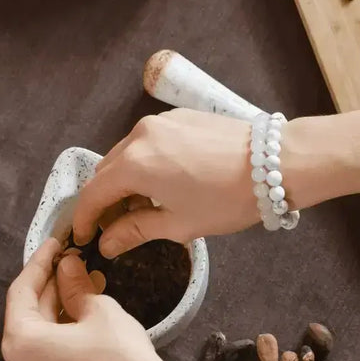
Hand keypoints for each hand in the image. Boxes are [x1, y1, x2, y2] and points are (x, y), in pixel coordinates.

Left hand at [1, 238, 193, 360]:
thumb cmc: (122, 356)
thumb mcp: (99, 309)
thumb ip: (74, 285)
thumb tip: (67, 266)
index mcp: (21, 344)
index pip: (21, 292)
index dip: (39, 263)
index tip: (54, 244)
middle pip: (28, 318)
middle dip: (51, 288)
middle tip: (72, 263)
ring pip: (40, 340)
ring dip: (58, 312)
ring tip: (83, 286)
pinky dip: (61, 338)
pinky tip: (83, 319)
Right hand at [72, 109, 259, 256]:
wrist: (274, 162)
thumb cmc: (227, 199)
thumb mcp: (179, 224)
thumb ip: (136, 231)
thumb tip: (106, 244)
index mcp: (134, 164)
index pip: (93, 193)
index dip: (86, 219)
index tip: (85, 238)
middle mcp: (139, 136)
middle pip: (105, 171)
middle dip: (104, 200)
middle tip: (114, 227)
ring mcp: (159, 122)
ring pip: (125, 154)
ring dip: (124, 180)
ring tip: (141, 207)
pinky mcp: (178, 116)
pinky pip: (147, 141)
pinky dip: (143, 163)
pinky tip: (162, 183)